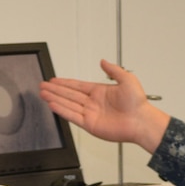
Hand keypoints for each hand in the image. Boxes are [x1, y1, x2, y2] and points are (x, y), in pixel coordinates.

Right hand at [39, 60, 169, 150]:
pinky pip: (72, 116)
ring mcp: (91, 114)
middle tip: (43, 86)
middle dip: (55, 90)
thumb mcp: (127, 79)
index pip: (77, 86)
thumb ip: (113, 70)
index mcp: (100, 92)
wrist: (141, 121)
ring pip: (68, 104)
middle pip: (69, 94)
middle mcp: (94, 103)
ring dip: (55, 98)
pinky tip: (52, 105)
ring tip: (43, 93)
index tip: (54, 80)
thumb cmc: (138, 103)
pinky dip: (61, 110)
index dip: (65, 83)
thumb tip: (103, 61)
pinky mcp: (90, 124)